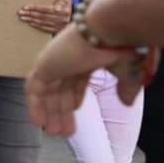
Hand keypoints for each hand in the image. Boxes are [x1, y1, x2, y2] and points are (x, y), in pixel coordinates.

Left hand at [18, 0, 71, 34]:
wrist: (77, 17)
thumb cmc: (67, 4)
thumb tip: (58, 0)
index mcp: (64, 10)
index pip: (46, 9)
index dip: (35, 8)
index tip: (26, 7)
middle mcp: (63, 19)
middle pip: (42, 16)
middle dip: (30, 14)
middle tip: (20, 12)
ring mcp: (60, 26)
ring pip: (43, 23)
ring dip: (31, 20)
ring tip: (22, 17)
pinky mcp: (58, 31)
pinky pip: (46, 28)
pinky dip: (37, 26)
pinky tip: (30, 23)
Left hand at [25, 23, 149, 135]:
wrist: (113, 29)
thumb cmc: (125, 46)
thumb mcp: (129, 71)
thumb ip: (126, 87)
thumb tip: (126, 102)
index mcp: (87, 56)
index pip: (76, 80)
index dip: (74, 97)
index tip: (76, 112)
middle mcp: (69, 58)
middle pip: (61, 88)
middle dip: (61, 111)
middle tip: (62, 132)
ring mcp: (55, 60)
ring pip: (48, 91)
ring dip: (49, 113)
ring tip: (53, 133)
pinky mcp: (44, 65)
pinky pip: (34, 89)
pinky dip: (35, 105)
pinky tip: (39, 123)